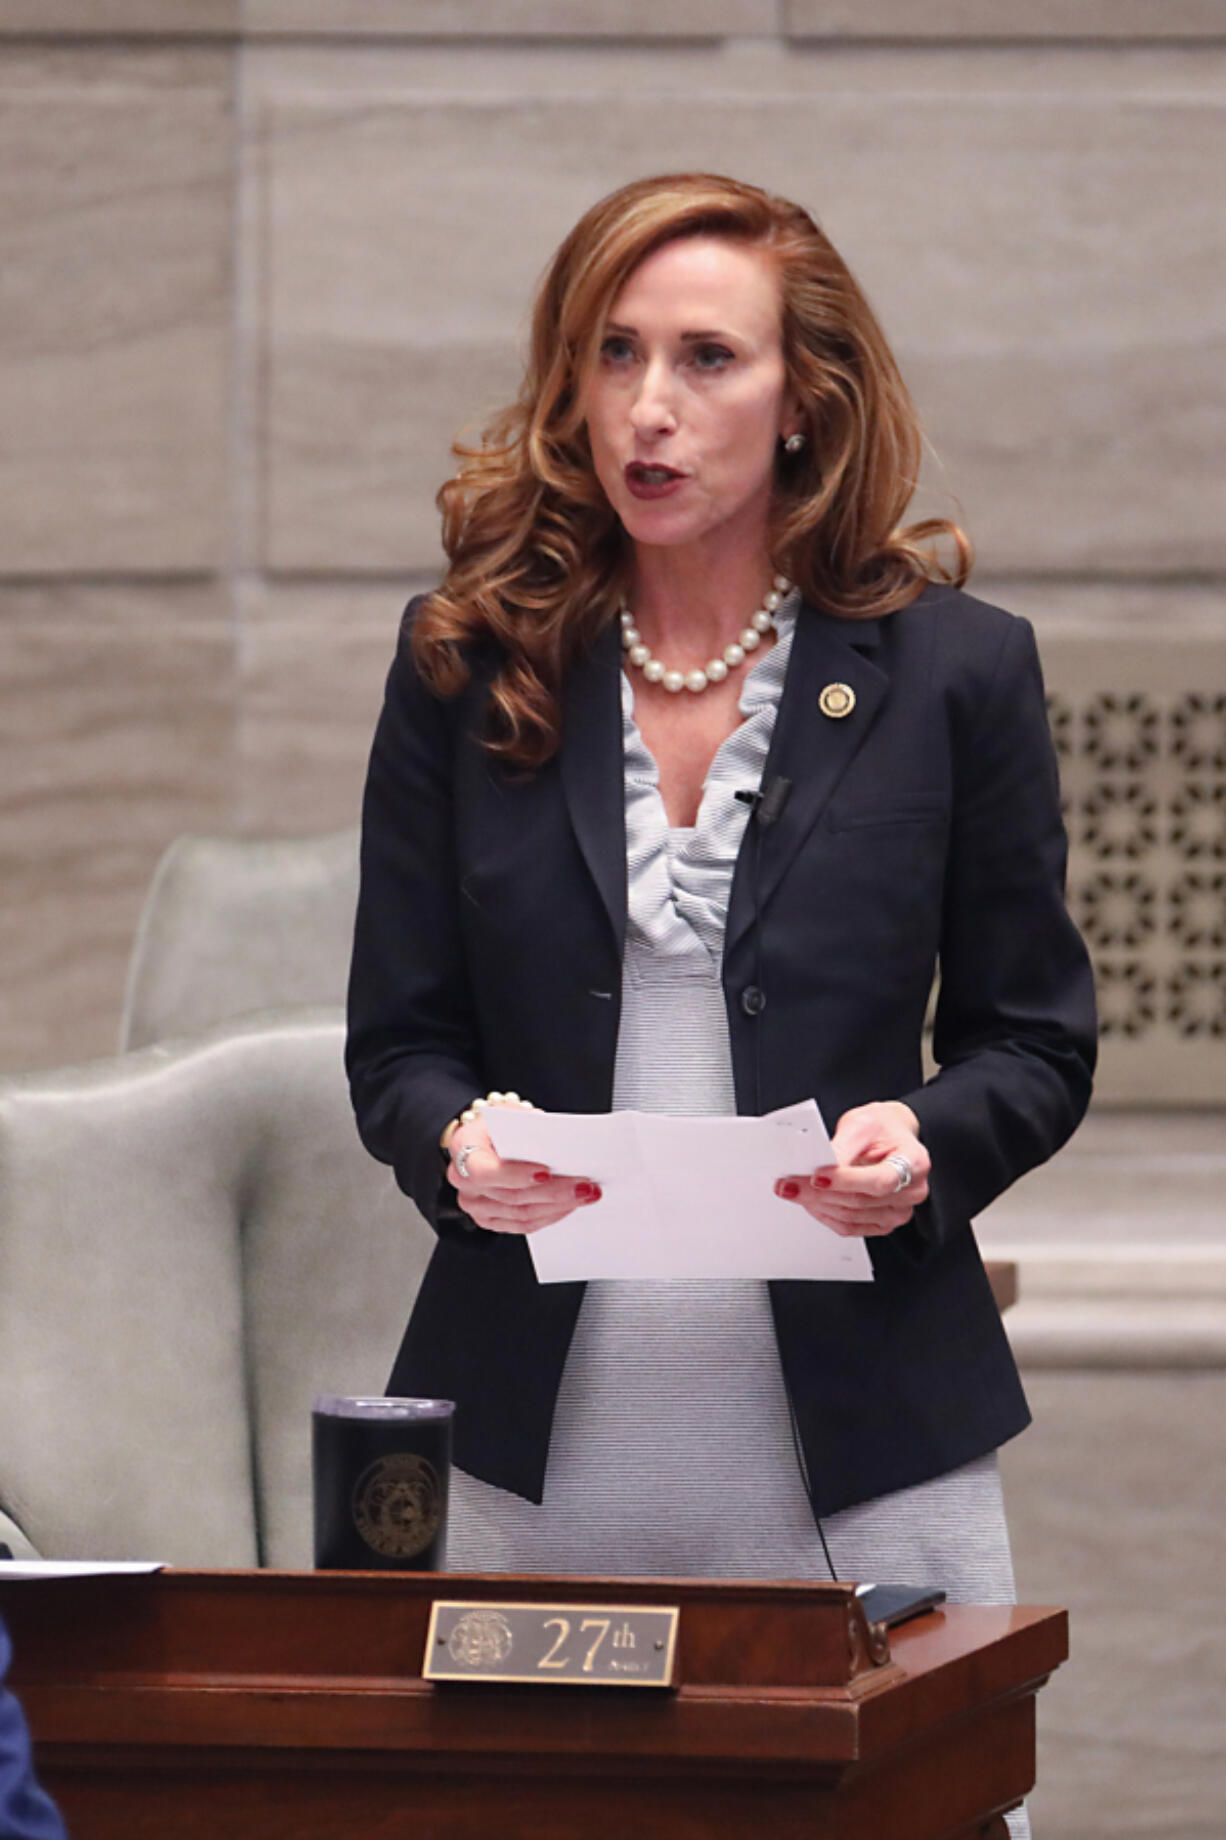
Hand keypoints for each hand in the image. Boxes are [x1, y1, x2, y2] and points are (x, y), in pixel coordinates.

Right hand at [445, 1114, 600, 1234]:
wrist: (482, 1139)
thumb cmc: (497, 1125)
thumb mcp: (510, 1114)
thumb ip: (529, 1128)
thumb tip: (563, 1145)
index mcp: (463, 1150)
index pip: (485, 1171)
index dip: (516, 1175)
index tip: (547, 1172)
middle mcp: (465, 1185)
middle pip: (512, 1196)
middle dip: (553, 1192)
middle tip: (584, 1185)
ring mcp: (476, 1206)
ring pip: (521, 1215)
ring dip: (558, 1206)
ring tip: (587, 1194)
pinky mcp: (490, 1220)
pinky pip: (523, 1225)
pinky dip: (550, 1216)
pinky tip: (570, 1205)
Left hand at [773, 1100, 930, 1237]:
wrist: (890, 1136)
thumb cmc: (880, 1128)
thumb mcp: (862, 1124)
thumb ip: (843, 1146)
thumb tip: (819, 1167)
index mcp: (915, 1162)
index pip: (880, 1181)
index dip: (846, 1181)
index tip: (816, 1176)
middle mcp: (912, 1191)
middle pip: (860, 1201)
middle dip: (818, 1193)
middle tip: (788, 1184)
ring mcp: (899, 1211)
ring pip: (851, 1216)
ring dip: (817, 1205)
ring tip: (793, 1190)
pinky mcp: (883, 1223)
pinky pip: (850, 1227)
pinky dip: (825, 1215)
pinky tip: (810, 1202)